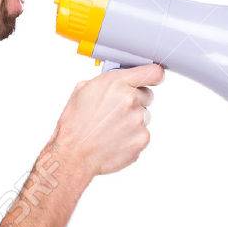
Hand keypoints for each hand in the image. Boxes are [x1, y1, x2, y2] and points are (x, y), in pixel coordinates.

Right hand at [50, 63, 163, 177]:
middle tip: (118, 111)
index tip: (152, 79)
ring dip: (133, 121)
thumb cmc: (75, 124)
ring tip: (112, 129)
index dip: (153, 76)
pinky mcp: (142, 139)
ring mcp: (138, 120)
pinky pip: (143, 134)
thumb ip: (107, 82)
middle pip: (148, 96)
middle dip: (136, 101)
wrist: (74, 154)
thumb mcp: (83, 90)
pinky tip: (115, 139)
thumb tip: (118, 81)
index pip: (153, 72)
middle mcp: (130, 99)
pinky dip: (132, 137)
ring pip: (144, 116)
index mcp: (116, 83)